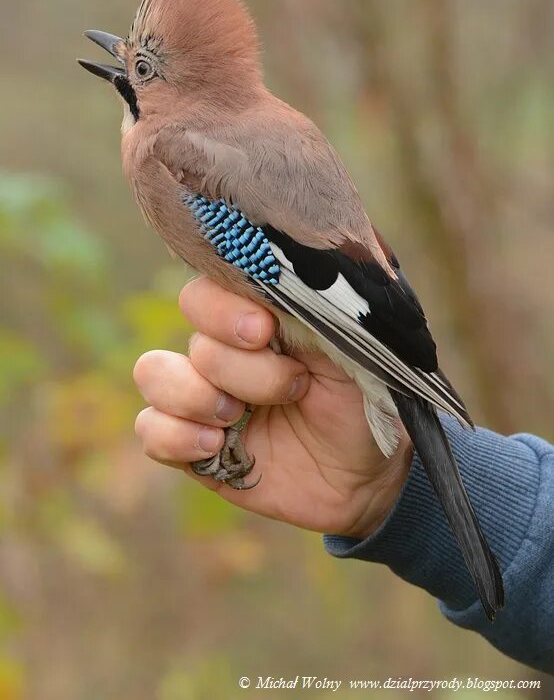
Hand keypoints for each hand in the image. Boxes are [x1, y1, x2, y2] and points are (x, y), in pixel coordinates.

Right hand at [133, 277, 412, 538]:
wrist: (365, 475)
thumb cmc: (361, 401)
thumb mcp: (350, 352)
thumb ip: (309, 316)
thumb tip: (270, 294)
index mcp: (256, 319)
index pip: (207, 292)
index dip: (224, 311)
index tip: (265, 332)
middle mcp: (223, 352)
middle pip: (194, 339)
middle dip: (239, 369)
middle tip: (289, 387)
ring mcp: (202, 396)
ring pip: (153, 372)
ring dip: (195, 396)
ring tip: (235, 419)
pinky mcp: (192, 446)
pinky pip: (150, 429)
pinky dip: (175, 436)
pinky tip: (215, 447)